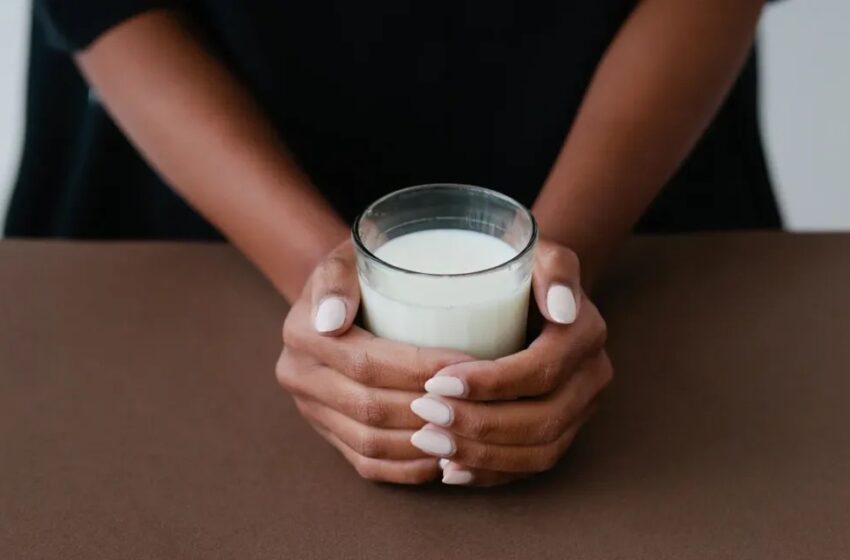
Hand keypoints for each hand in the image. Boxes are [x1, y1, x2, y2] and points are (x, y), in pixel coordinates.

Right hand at [275, 240, 470, 483]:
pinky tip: (443, 458)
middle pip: (371, 406)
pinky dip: (406, 467)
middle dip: (429, 408)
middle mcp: (299, 376)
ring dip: (422, 443)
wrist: (342, 298)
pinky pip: (366, 463)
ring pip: (369, 442)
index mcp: (302, 332)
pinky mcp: (327, 434)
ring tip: (468, 432)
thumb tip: (332, 320)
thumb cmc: (362, 271)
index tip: (471, 364)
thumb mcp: (349, 256)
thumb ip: (337, 277)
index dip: (420, 368)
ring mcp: (311, 411)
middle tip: (480, 402)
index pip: (367, 361)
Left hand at [411, 239, 611, 486]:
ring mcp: (579, 411)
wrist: (538, 292)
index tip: (438, 381)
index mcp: (585, 336)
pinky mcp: (561, 432)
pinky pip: (531, 467)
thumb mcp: (539, 251)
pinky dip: (491, 474)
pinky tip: (451, 470)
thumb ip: (554, 266)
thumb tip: (562, 307)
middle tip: (424, 416)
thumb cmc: (524, 268)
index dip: (491, 383)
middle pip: (542, 420)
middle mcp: (591, 379)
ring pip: (539, 452)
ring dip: (482, 455)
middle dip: (479, 425)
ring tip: (429, 443)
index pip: (541, 371)